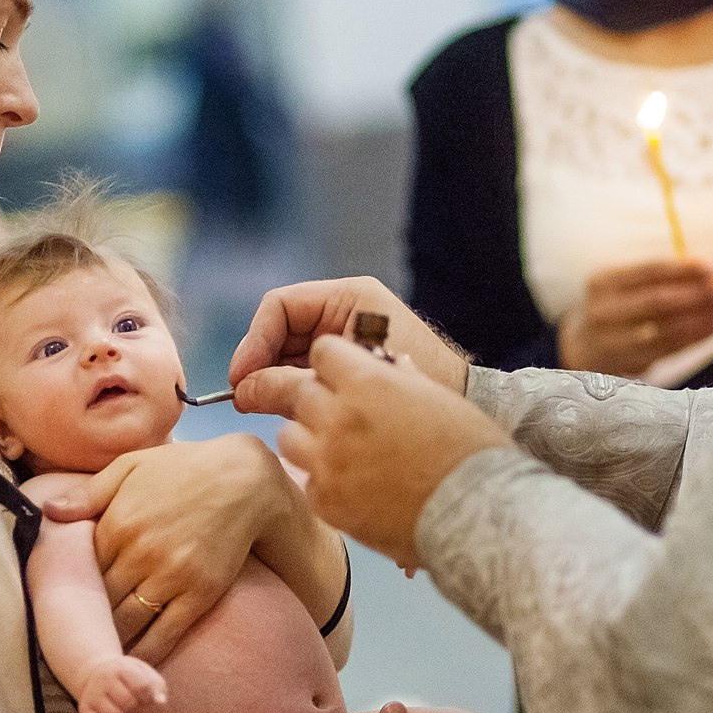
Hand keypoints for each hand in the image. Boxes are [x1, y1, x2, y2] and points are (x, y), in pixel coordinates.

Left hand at [36, 435, 302, 664]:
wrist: (244, 479)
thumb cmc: (183, 468)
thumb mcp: (130, 466)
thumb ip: (88, 494)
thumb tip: (47, 511)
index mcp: (117, 523)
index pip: (82, 570)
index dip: (75, 589)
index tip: (68, 604)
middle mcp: (140, 553)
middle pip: (101, 601)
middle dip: (88, 620)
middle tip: (78, 638)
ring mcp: (171, 576)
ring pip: (127, 622)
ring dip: (111, 641)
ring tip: (100, 660)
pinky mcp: (200, 593)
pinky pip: (165, 634)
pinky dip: (145, 654)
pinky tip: (133, 666)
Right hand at [75, 657, 167, 712]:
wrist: (94, 674)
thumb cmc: (127, 677)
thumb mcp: (144, 673)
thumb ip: (156, 686)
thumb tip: (161, 702)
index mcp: (121, 667)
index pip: (142, 687)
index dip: (148, 697)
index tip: (146, 698)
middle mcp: (103, 679)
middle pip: (128, 703)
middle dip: (138, 711)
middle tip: (137, 709)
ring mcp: (92, 695)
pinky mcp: (85, 711)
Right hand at [228, 278, 467, 417]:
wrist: (470, 403)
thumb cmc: (423, 378)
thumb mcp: (353, 373)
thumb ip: (296, 377)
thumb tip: (243, 390)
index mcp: (349, 296)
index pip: (280, 307)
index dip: (254, 341)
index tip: (242, 377)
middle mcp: (343, 312)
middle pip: (280, 332)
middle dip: (260, 365)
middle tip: (246, 400)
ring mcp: (344, 339)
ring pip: (289, 357)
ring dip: (275, 382)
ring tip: (265, 409)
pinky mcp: (349, 367)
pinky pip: (308, 376)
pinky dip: (295, 394)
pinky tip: (289, 416)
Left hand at [281, 337, 511, 565]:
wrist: (479, 514)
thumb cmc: (470, 452)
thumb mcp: (437, 397)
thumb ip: (400, 378)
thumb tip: (387, 365)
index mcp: (369, 382)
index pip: (322, 351)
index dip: (335, 362)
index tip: (344, 375)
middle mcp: (339, 417)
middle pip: (300, 392)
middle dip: (319, 399)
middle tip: (343, 417)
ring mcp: (328, 462)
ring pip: (290, 436)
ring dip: (310, 438)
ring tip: (341, 451)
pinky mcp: (327, 502)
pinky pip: (306, 480)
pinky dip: (323, 480)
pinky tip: (352, 486)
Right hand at [556, 260, 712, 375]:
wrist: (584, 349)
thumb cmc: (616, 308)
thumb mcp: (623, 286)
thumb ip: (657, 278)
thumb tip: (707, 271)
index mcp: (603, 283)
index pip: (648, 271)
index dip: (682, 268)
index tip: (712, 266)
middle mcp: (603, 311)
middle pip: (657, 300)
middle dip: (696, 293)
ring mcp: (614, 340)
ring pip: (666, 328)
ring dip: (701, 317)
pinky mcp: (629, 362)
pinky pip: (669, 349)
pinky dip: (695, 337)